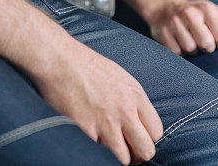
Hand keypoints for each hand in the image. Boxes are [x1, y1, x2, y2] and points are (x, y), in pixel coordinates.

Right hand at [34, 39, 163, 164]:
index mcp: (136, 96)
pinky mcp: (86, 132)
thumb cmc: (88, 66)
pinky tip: (92, 142)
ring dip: (118, 158)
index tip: (137, 140)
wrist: (60, 61)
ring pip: (124, 159)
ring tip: (109, 150)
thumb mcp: (120, 78)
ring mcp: (106, 123)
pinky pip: (99, 155)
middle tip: (127, 151)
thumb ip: (133, 100)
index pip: (157, 132)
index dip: (148, 140)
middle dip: (138, 155)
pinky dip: (97, 153)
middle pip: (146, 151)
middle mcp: (125, 111)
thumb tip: (140, 123)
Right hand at [147, 0, 217, 54]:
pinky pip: (176, 53)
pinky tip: (179, 43)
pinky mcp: (162, 33)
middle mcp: (190, 13)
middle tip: (203, 42)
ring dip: (193, 51)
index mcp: (206, 8)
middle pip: (206, 44)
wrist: (165, 9)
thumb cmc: (197, 15)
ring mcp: (174, 23)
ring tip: (190, 41)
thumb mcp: (217, 13)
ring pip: (190, 49)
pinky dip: (180, 52)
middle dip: (207, 48)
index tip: (216, 39)